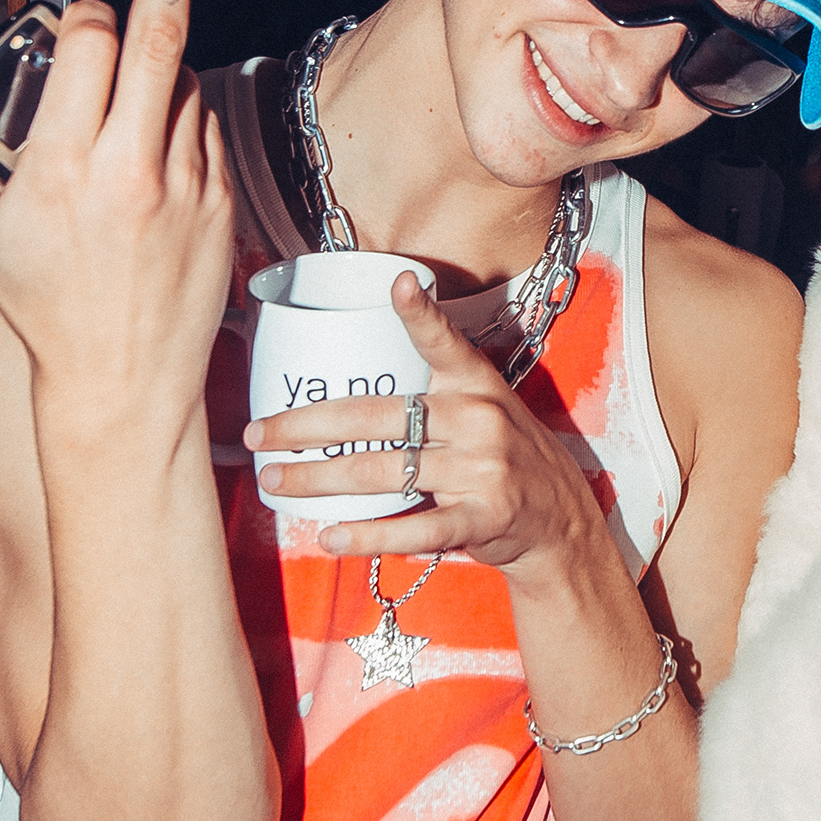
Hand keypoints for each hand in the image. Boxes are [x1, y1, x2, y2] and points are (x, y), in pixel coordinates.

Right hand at [0, 0, 231, 439]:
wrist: (121, 384)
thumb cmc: (43, 309)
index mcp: (62, 167)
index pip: (91, 41)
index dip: (84, 17)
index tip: (78, 24)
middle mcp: (131, 169)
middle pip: (161, 32)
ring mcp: (186, 184)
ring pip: (183, 82)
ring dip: (155, 77)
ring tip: (120, 137)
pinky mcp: (222, 201)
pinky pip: (204, 128)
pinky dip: (179, 124)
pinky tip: (150, 166)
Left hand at [246, 273, 605, 572]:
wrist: (561, 521)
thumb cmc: (505, 458)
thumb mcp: (485, 408)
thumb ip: (433, 392)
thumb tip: (350, 392)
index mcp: (475, 385)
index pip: (444, 343)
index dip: (421, 314)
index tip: (399, 285)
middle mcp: (479, 420)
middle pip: (379, 417)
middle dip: (307, 427)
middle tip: (259, 434)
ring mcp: (483, 469)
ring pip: (384, 472)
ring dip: (320, 481)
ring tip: (277, 482)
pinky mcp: (485, 517)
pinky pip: (415, 528)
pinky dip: (368, 535)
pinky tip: (331, 535)